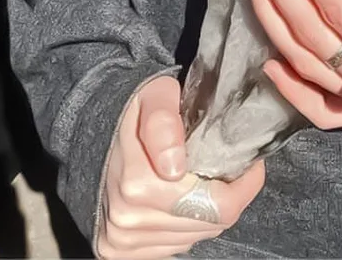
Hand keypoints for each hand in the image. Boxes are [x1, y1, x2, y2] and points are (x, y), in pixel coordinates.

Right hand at [97, 76, 263, 259]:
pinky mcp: (119, 250)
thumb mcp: (155, 96)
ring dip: (206, 213)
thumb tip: (174, 166)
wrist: (90, 132)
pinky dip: (185, 226)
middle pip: (210, 224)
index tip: (251, 165)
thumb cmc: (135, 111)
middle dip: (229, 198)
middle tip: (229, 171)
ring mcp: (123, 240)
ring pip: (194, 237)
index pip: (219, 206)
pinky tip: (182, 199)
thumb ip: (164, 124)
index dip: (245, 187)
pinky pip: (173, 246)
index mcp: (138, 183)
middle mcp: (129, 219)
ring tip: (204, 182)